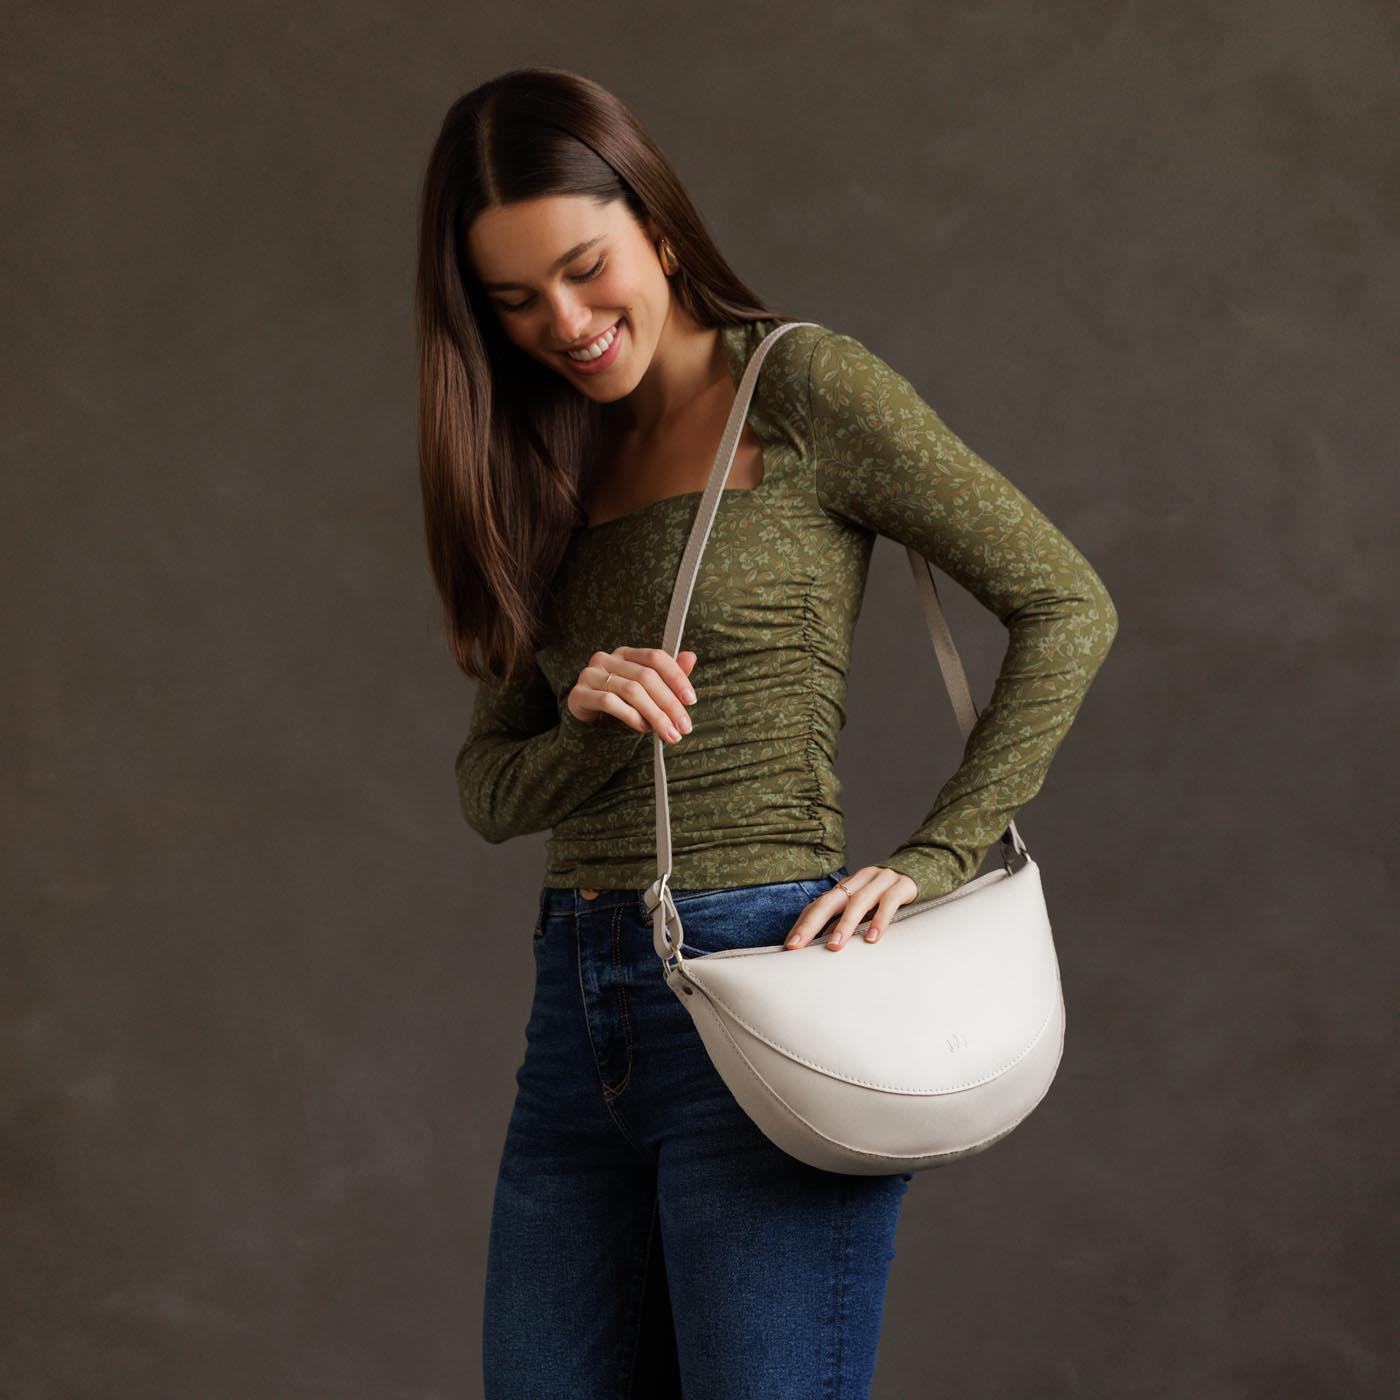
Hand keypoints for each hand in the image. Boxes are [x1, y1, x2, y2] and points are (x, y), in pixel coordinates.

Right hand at [567, 647, 697, 744]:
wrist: (585, 720)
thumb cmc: (619, 703)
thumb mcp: (646, 691)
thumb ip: (668, 676)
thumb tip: (690, 657)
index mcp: (626, 654)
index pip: (656, 658)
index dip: (676, 677)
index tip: (691, 700)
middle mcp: (607, 659)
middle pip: (646, 677)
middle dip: (669, 704)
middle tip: (684, 727)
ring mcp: (590, 674)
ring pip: (631, 691)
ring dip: (655, 715)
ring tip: (668, 733)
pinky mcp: (579, 693)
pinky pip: (610, 702)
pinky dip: (631, 716)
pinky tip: (643, 728)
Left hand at [783, 866, 918, 951]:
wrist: (922, 870)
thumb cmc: (887, 897)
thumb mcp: (865, 908)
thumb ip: (845, 922)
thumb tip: (823, 946)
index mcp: (847, 887)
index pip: (819, 905)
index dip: (803, 925)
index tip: (789, 947)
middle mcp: (860, 881)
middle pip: (830, 901)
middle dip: (811, 924)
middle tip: (798, 947)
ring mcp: (881, 881)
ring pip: (858, 901)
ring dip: (845, 925)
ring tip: (835, 946)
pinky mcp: (903, 886)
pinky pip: (889, 902)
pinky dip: (879, 920)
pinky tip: (872, 938)